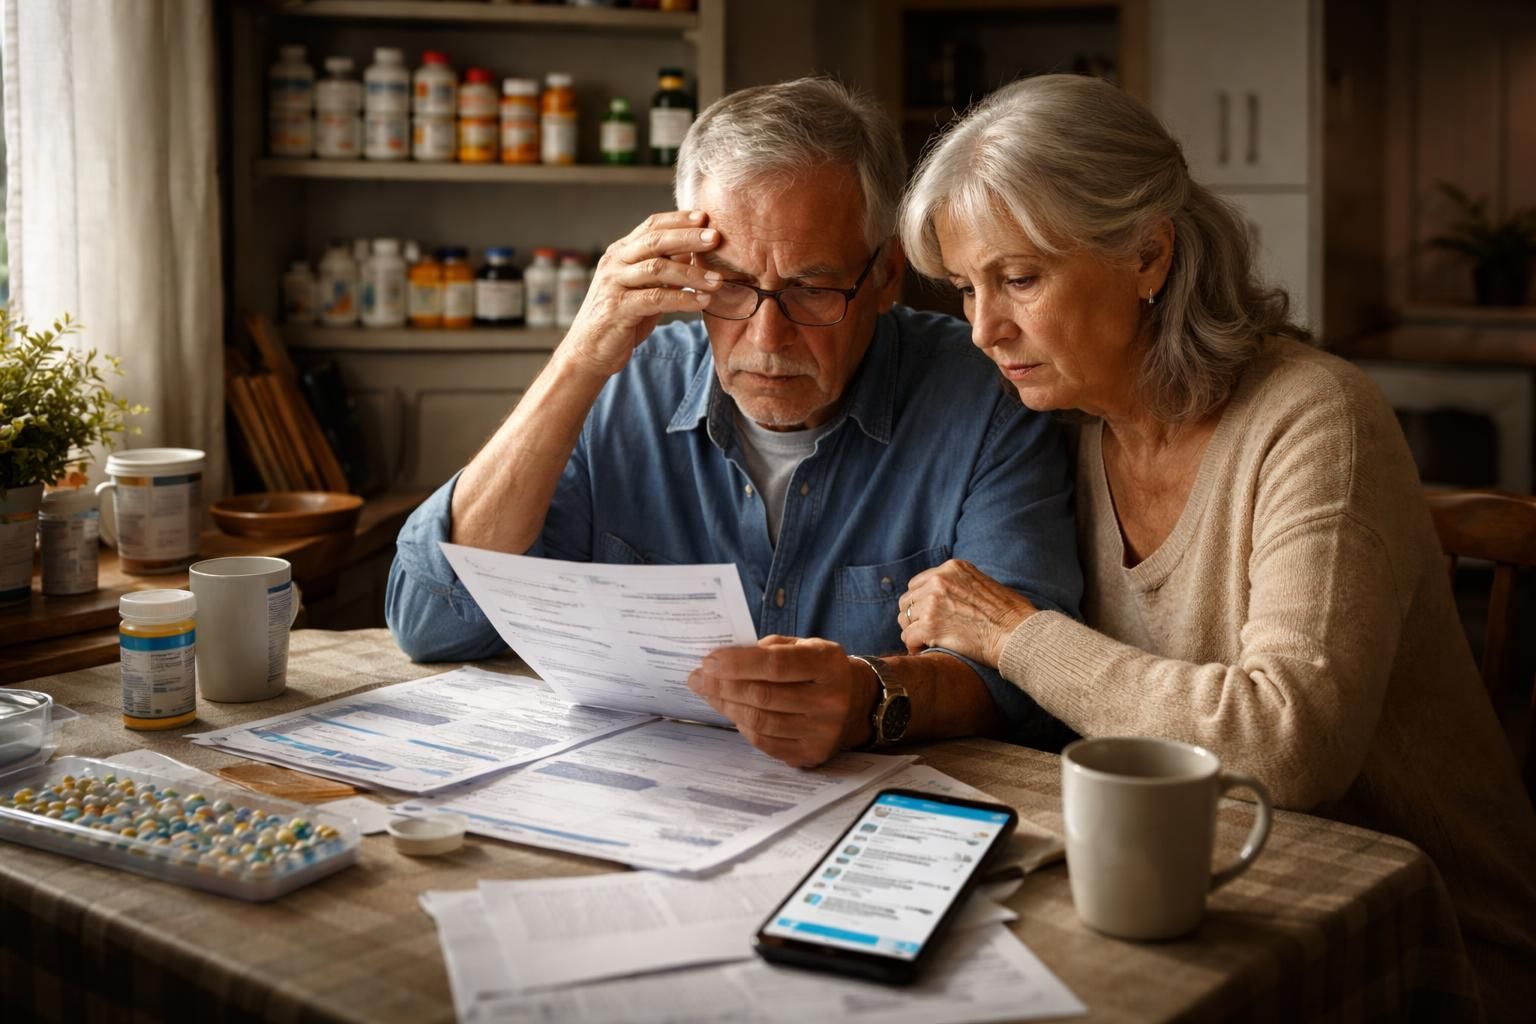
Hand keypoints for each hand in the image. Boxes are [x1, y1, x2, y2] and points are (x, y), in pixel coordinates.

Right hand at [561, 210, 723, 377]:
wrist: (588, 352)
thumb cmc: (620, 319)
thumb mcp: (643, 288)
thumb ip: (663, 271)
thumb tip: (693, 253)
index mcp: (620, 253)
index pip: (651, 226)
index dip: (678, 220)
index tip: (705, 218)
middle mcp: (614, 263)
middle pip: (655, 240)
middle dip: (688, 237)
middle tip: (716, 238)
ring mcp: (613, 284)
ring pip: (656, 268)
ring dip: (691, 273)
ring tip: (717, 280)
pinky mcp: (617, 308)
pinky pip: (655, 298)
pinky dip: (682, 299)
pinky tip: (702, 302)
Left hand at [688, 636, 876, 768]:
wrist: (859, 703)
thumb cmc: (821, 669)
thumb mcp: (805, 646)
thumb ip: (768, 649)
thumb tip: (721, 660)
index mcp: (828, 664)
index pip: (775, 664)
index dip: (737, 663)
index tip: (708, 660)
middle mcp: (830, 700)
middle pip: (763, 695)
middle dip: (722, 685)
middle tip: (698, 678)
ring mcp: (822, 731)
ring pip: (760, 721)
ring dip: (727, 706)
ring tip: (708, 693)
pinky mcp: (811, 753)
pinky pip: (765, 742)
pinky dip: (742, 725)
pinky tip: (732, 711)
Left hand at [899, 560, 1036, 665]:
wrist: (1017, 633)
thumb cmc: (1010, 614)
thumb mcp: (985, 584)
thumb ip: (962, 585)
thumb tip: (950, 597)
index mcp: (952, 568)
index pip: (918, 583)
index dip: (920, 602)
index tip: (926, 615)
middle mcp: (939, 580)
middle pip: (907, 600)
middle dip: (913, 617)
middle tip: (923, 631)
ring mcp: (932, 602)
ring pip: (904, 619)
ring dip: (913, 631)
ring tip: (925, 642)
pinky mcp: (929, 625)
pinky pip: (908, 637)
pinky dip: (914, 646)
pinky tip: (925, 650)